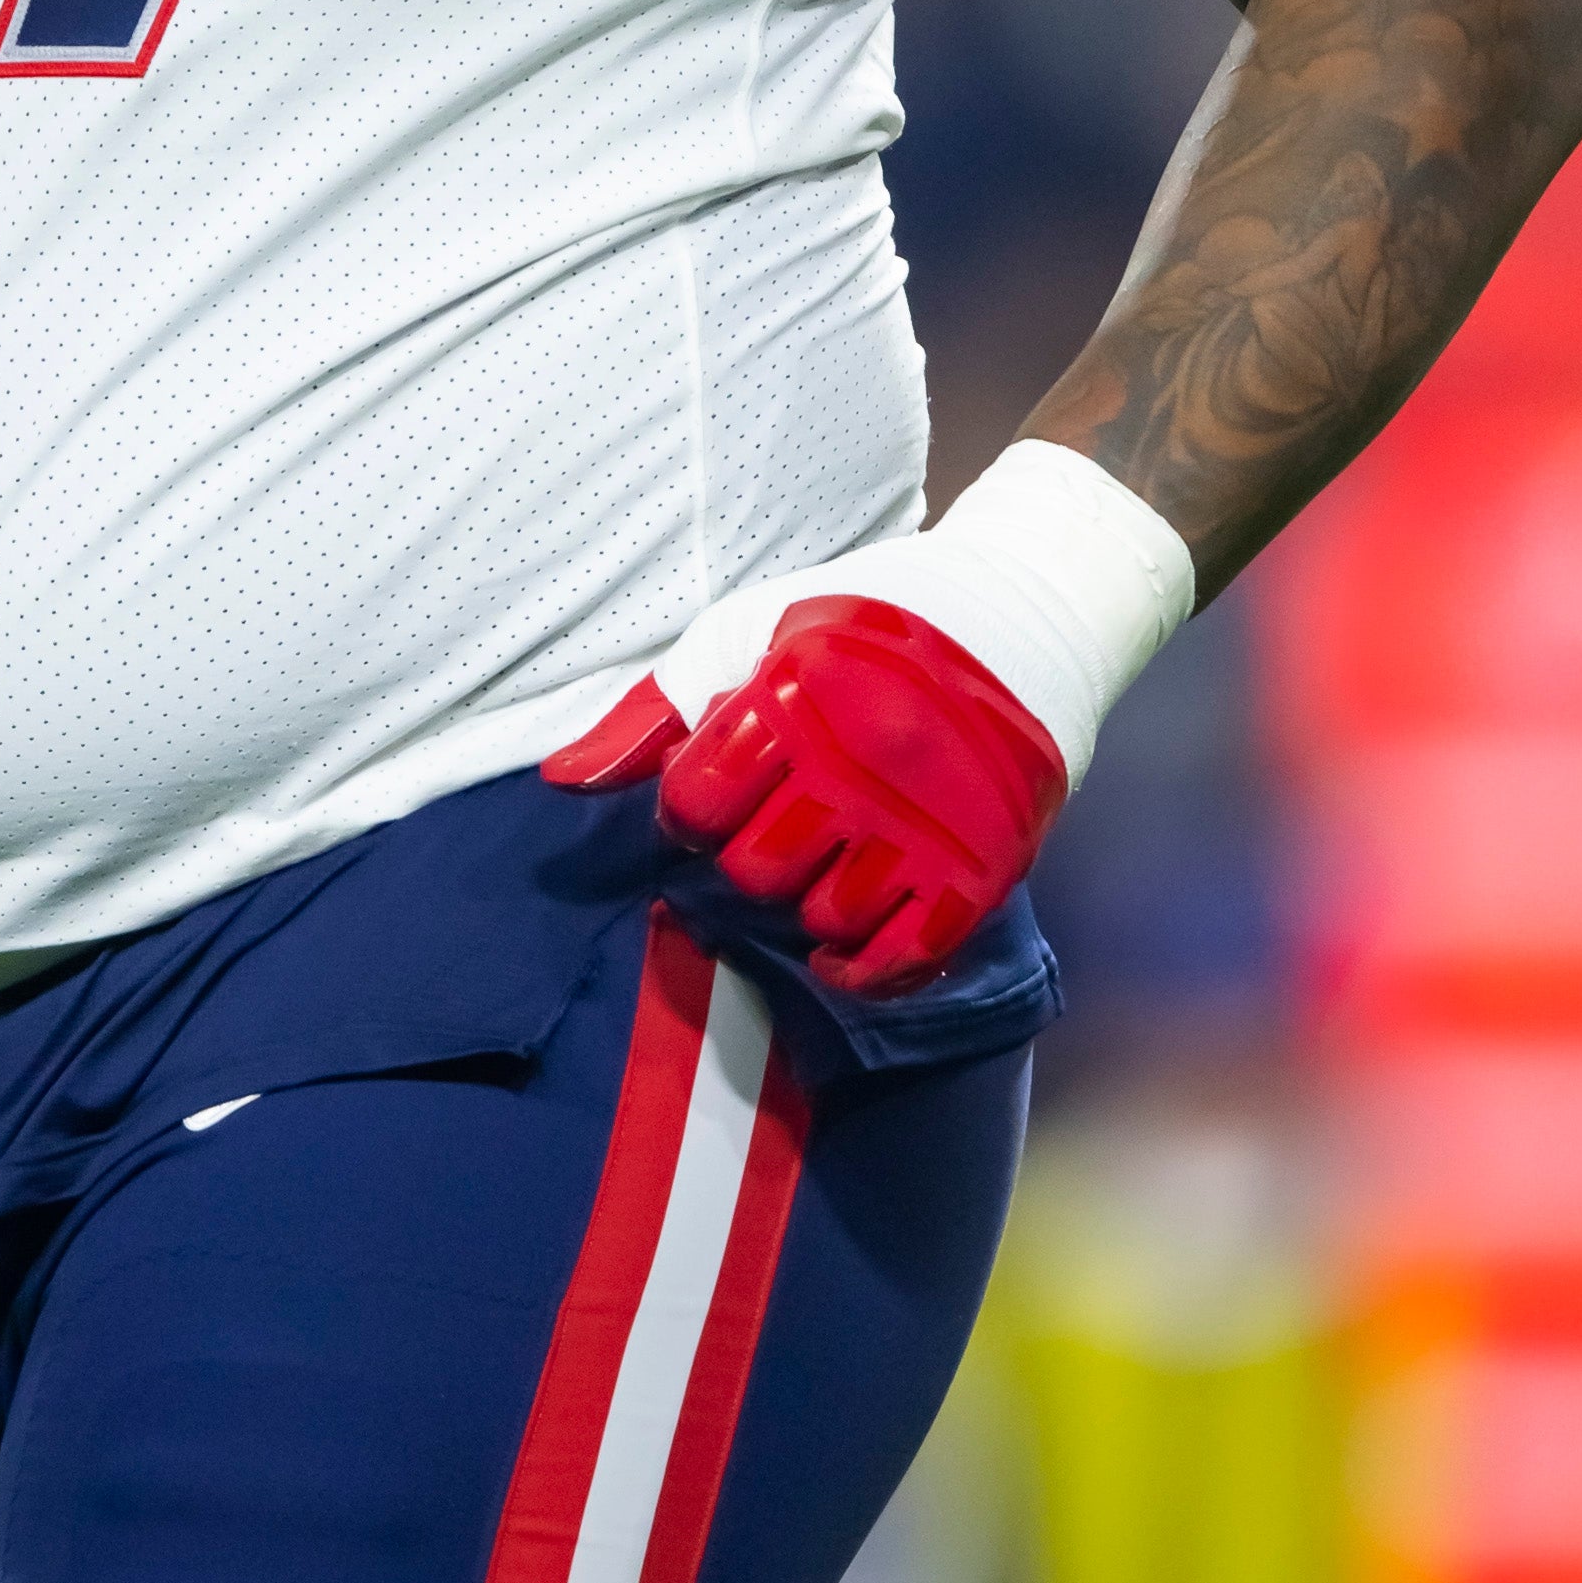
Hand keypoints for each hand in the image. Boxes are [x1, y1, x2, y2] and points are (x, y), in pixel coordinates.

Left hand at [542, 594, 1066, 995]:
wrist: (1019, 614)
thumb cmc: (856, 621)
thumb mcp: (745, 632)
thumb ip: (656, 711)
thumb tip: (562, 782)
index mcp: (796, 691)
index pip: (696, 798)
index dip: (691, 807)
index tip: (716, 791)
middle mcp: (862, 758)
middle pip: (753, 869)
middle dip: (746, 856)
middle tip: (773, 825)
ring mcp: (926, 817)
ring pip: (824, 915)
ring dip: (807, 903)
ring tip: (821, 861)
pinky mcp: (982, 865)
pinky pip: (905, 955)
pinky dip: (864, 968)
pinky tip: (842, 948)